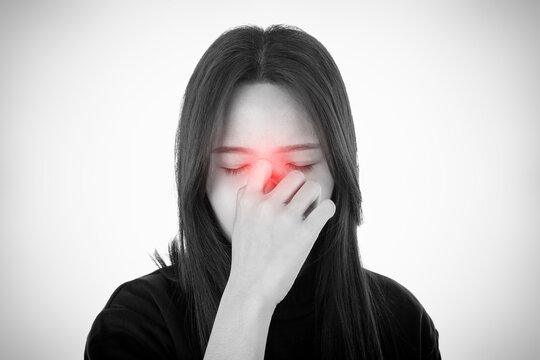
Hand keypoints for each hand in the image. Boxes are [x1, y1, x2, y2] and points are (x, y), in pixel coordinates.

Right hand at [227, 159, 335, 307]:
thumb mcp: (240, 223)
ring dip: (315, 199)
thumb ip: (252, 202)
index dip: (276, 174)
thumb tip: (272, 182)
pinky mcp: (304, 234)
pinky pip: (327, 207)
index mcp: (247, 200)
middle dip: (301, 187)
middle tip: (301, 203)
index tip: (282, 188)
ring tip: (311, 212)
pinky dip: (327, 211)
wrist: (250, 290)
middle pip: (296, 176)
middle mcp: (266, 205)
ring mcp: (285, 219)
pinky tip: (320, 220)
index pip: (263, 165)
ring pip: (313, 187)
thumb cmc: (247, 258)